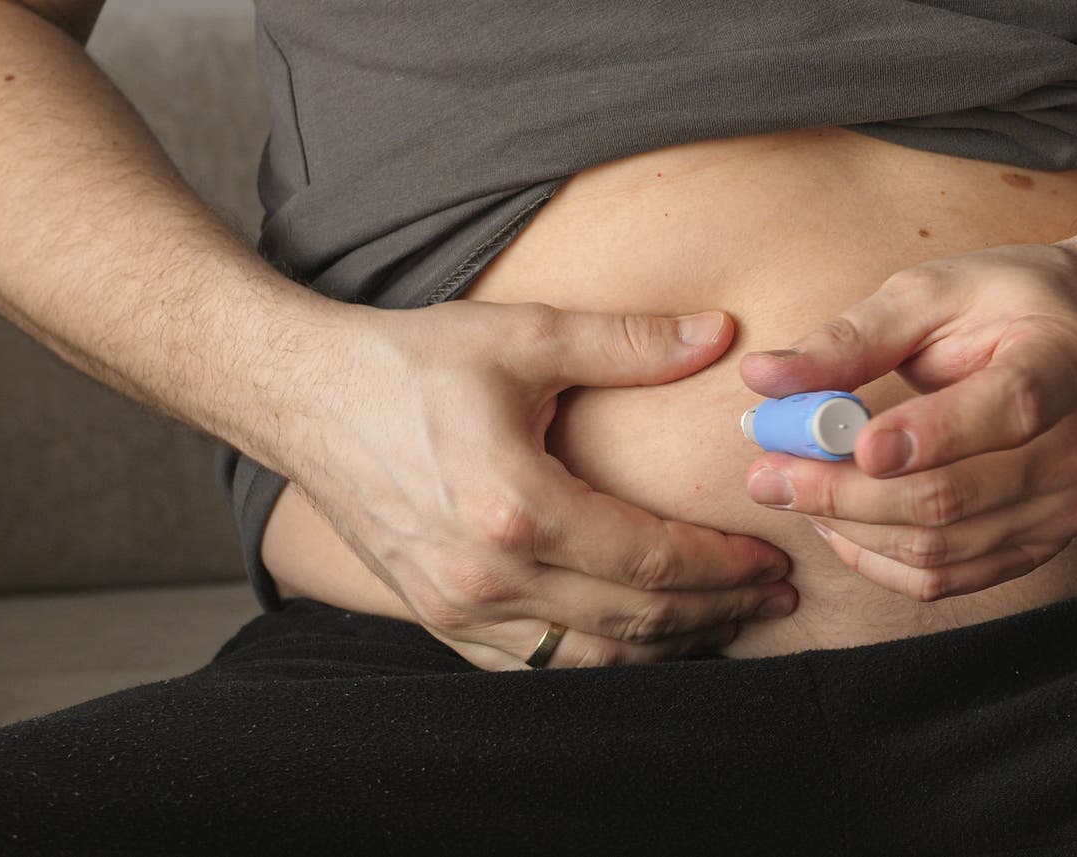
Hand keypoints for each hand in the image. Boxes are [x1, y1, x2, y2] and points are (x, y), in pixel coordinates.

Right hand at [266, 302, 796, 669]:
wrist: (303, 396)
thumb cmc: (410, 361)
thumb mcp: (523, 336)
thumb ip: (628, 342)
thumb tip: (721, 334)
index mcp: (514, 506)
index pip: (648, 559)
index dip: (721, 565)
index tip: (770, 555)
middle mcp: (486, 575)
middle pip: (632, 618)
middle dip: (716, 610)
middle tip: (773, 596)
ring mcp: (458, 608)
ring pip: (592, 659)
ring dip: (669, 647)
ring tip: (727, 621)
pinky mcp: (439, 620)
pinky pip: (538, 667)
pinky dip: (603, 662)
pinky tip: (646, 640)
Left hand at [738, 244, 1076, 600]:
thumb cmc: (1003, 304)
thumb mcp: (933, 291)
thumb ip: (853, 337)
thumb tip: (763, 377)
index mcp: (1068, 360)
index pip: (1012, 407)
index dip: (933, 434)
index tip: (855, 444)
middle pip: (956, 496)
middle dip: (845, 492)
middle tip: (765, 474)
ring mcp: (1071, 506)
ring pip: (941, 549)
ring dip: (849, 528)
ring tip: (792, 489)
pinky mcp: (1045, 545)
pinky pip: (948, 578)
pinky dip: (878, 559)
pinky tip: (836, 523)